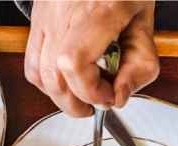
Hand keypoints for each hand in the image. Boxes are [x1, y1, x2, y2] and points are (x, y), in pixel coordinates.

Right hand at [24, 0, 158, 116]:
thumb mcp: (145, 20)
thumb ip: (139, 62)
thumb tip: (119, 97)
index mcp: (98, 10)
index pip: (75, 62)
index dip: (89, 90)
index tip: (109, 96)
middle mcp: (65, 13)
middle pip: (54, 75)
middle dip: (76, 102)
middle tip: (98, 103)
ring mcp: (47, 17)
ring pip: (39, 73)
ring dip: (61, 97)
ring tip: (83, 97)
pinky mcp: (38, 20)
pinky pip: (32, 61)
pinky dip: (47, 81)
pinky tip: (66, 81)